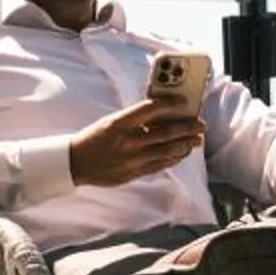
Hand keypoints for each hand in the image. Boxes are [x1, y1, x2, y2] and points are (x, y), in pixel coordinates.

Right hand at [69, 98, 205, 187]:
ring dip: (185, 145)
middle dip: (187, 128)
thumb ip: (133, 119)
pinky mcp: (133, 173)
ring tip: (196, 140)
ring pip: (166, 151)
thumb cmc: (94, 138)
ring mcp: (131, 159)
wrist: (75, 163)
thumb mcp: (110, 122)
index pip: (149, 109)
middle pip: (165, 133)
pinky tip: (182, 153)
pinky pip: (160, 165)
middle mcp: (126, 141)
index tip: (184, 101)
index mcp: (118, 123)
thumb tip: (161, 114)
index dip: (169, 103)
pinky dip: (173, 158)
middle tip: (201, 125)